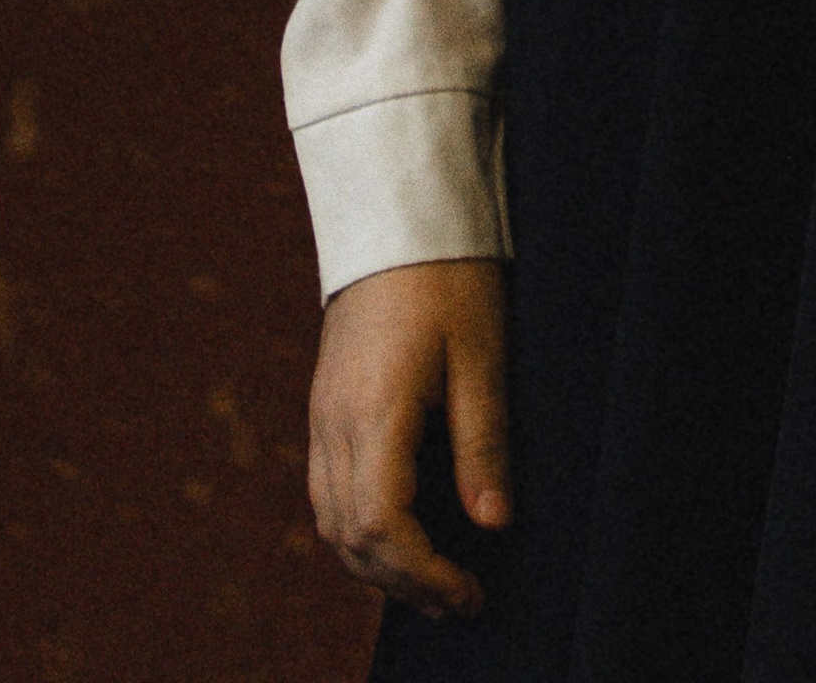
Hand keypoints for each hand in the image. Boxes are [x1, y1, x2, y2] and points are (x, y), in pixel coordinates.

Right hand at [307, 256, 507, 618]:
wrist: (396, 215)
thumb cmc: (449, 276)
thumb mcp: (482, 355)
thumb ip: (483, 444)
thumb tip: (494, 523)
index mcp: (372, 414)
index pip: (381, 527)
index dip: (425, 574)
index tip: (471, 593)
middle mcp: (333, 424)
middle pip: (348, 537)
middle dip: (402, 582)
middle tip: (460, 601)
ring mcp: (322, 415)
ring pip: (330, 520)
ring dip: (376, 562)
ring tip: (435, 581)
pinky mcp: (326, 405)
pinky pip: (327, 490)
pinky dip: (359, 527)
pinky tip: (401, 532)